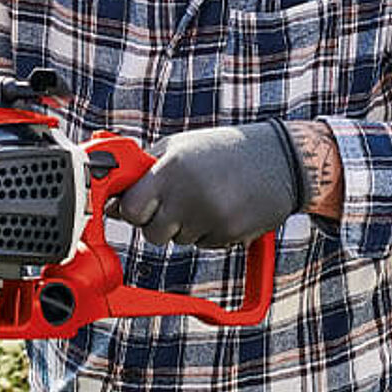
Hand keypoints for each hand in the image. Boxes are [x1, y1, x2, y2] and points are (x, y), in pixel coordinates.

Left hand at [111, 122, 303, 246]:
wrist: (280, 159)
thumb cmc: (221, 150)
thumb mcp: (178, 147)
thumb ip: (142, 171)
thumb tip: (111, 201)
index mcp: (170, 169)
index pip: (131, 209)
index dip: (131, 210)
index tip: (137, 203)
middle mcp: (189, 196)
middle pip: (151, 233)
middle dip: (155, 222)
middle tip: (172, 202)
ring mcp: (211, 218)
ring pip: (178, 240)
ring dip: (183, 226)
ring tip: (203, 198)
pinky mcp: (230, 234)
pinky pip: (203, 244)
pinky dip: (207, 231)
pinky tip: (221, 208)